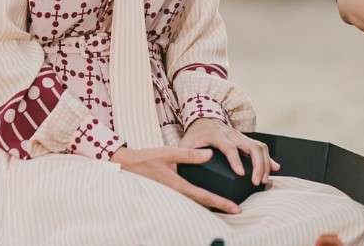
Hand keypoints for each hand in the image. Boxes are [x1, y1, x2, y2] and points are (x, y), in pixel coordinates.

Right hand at [110, 146, 242, 213]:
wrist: (126, 166)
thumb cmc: (146, 159)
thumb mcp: (168, 153)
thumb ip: (189, 154)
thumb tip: (210, 153)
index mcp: (178, 185)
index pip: (204, 196)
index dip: (221, 202)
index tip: (235, 207)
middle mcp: (176, 193)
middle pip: (202, 204)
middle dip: (220, 207)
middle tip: (237, 210)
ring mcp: (173, 195)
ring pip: (195, 203)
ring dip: (211, 205)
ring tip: (226, 205)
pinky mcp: (170, 192)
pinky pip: (188, 198)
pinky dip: (200, 199)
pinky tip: (206, 197)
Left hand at [178, 117, 279, 187]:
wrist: (204, 119)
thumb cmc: (194, 135)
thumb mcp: (186, 143)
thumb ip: (186, 155)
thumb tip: (185, 169)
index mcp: (217, 135)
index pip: (229, 147)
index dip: (236, 160)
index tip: (241, 173)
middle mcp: (232, 134)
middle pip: (250, 146)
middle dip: (258, 165)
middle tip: (257, 182)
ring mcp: (241, 136)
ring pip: (259, 146)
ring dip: (265, 163)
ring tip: (264, 180)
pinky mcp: (246, 139)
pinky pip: (261, 147)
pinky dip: (269, 158)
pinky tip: (275, 168)